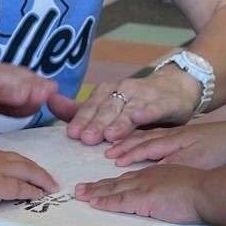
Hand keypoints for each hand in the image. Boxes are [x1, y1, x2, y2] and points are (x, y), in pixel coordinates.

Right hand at [0, 144, 58, 216]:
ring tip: (51, 187)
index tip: (27, 170)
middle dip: (37, 170)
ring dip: (41, 179)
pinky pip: (21, 188)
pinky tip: (39, 195)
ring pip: (26, 171)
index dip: (20, 164)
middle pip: (22, 161)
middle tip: (48, 178)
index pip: (6, 156)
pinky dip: (32, 191)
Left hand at [55, 65, 200, 144]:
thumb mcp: (109, 106)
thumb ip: (81, 109)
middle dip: (97, 123)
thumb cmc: (137, 102)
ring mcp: (144, 94)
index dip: (82, 120)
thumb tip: (49, 102)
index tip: (72, 134)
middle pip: (108, 109)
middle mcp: (124, 90)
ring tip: (109, 135)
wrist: (176, 87)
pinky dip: (147, 112)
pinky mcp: (165, 101)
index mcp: (108, 92)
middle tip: (87, 138)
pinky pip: (155, 107)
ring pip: (129, 109)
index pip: (91, 107)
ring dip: (119, 121)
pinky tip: (139, 118)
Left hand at [73, 165, 206, 224]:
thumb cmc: (201, 189)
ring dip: (95, 192)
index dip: (113, 182)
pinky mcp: (144, 198)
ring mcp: (143, 187)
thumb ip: (169, 189)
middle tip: (80, 188)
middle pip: (116, 181)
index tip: (100, 185)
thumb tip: (166, 198)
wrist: (207, 189)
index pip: (129, 178)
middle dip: (97, 186)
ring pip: (114, 189)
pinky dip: (105, 202)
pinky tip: (94, 203)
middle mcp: (146, 177)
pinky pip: (120, 201)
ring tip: (80, 194)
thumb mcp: (181, 184)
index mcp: (155, 173)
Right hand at [102, 119, 225, 169]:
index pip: (144, 147)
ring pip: (146, 136)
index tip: (112, 162)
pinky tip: (139, 143)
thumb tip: (150, 170)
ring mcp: (175, 134)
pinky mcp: (182, 136)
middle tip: (106, 152)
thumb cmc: (218, 150)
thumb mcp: (197, 160)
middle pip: (141, 139)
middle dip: (122, 146)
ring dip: (130, 142)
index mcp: (171, 140)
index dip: (127, 154)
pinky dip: (142, 138)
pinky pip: (154, 135)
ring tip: (115, 147)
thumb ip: (173, 163)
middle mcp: (170, 135)